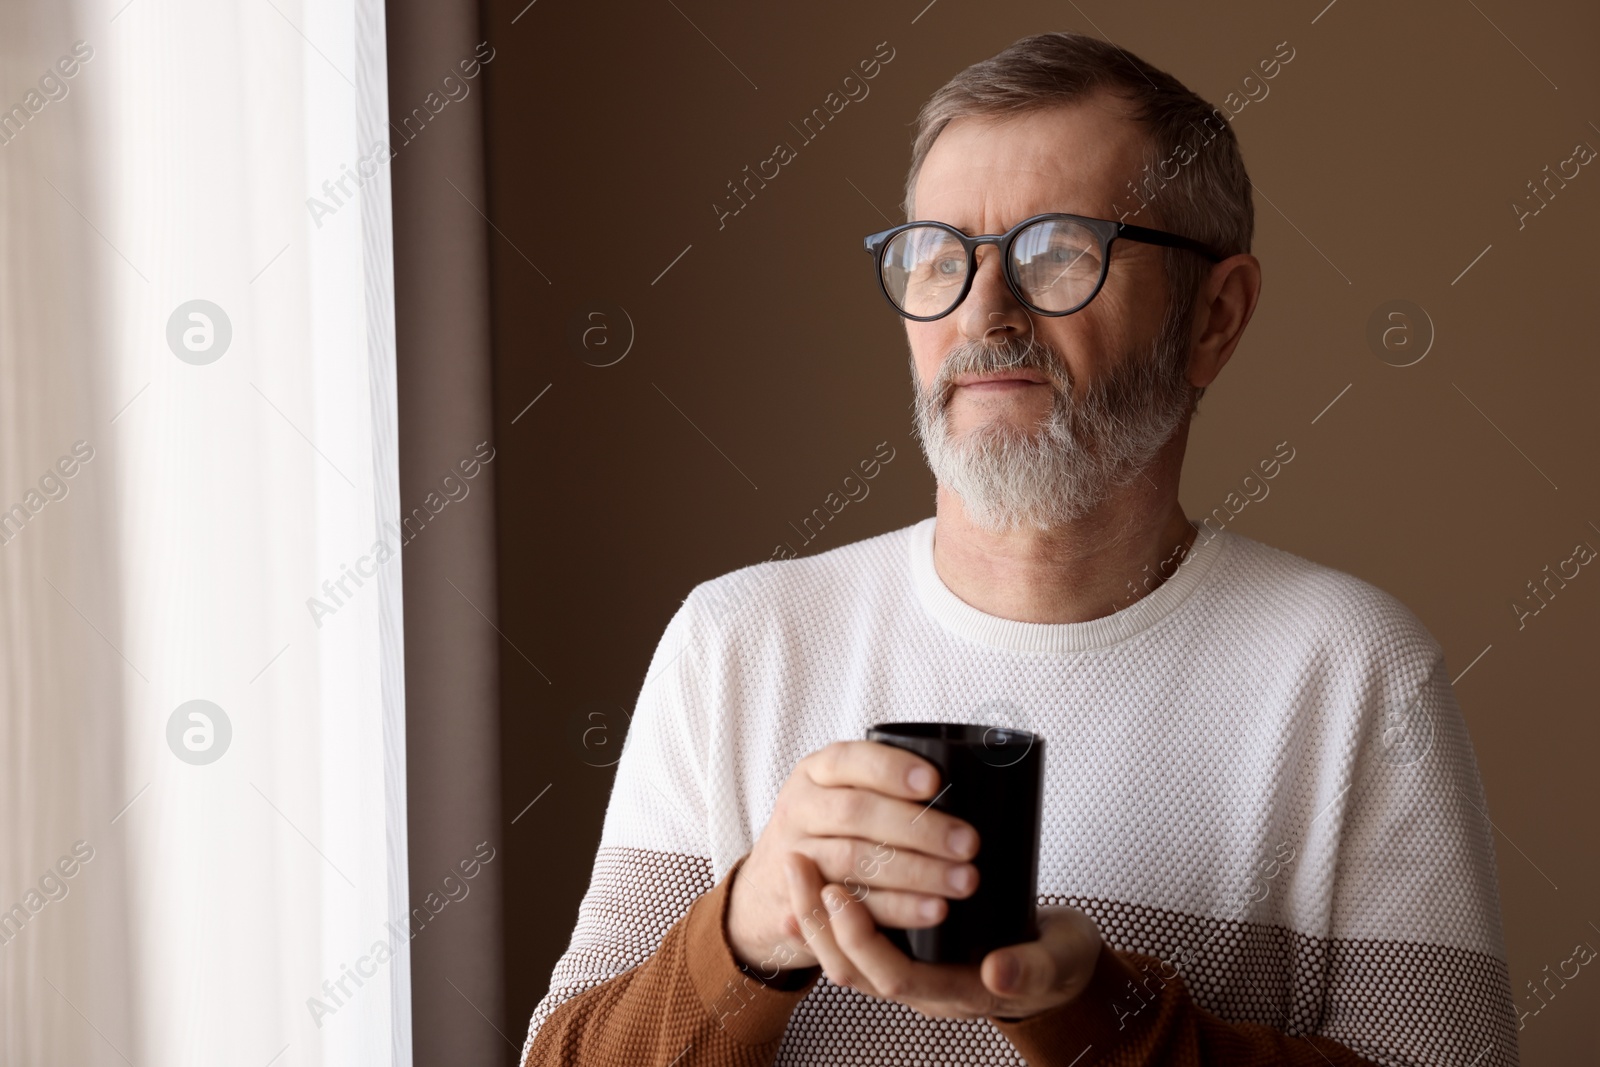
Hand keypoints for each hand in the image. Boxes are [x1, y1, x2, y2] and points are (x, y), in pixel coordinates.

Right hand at [725, 741, 980, 975]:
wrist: (768, 889)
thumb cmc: (827, 832)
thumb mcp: (838, 795)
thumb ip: (882, 790)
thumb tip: (968, 784)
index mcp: (816, 772)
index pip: (850, 760)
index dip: (892, 769)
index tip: (934, 782)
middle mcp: (800, 808)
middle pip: (857, 812)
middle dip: (918, 827)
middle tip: (969, 843)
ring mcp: (796, 856)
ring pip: (855, 859)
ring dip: (915, 872)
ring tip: (963, 882)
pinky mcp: (802, 902)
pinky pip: (852, 906)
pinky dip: (898, 909)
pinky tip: (934, 911)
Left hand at [781, 851, 1101, 1020]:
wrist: (1064, 970)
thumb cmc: (1061, 961)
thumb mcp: (1057, 962)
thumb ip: (1030, 968)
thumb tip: (997, 972)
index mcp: (955, 993)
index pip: (892, 976)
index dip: (860, 938)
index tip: (838, 893)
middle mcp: (923, 991)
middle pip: (853, 970)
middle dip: (817, 922)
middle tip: (796, 865)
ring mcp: (913, 973)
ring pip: (845, 959)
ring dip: (813, 915)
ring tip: (795, 868)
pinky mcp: (910, 952)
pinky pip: (856, 943)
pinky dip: (827, 918)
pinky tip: (810, 887)